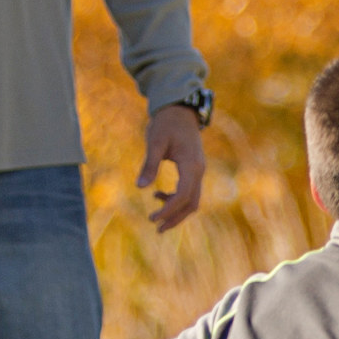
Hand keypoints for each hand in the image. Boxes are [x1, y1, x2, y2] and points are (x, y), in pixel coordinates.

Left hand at [140, 105, 206, 231]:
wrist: (179, 110)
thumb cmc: (166, 123)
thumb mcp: (155, 142)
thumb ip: (149, 164)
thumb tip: (140, 187)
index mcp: (191, 165)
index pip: (183, 195)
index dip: (169, 209)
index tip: (153, 218)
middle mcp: (199, 170)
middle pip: (192, 203)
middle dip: (175, 218)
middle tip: (156, 228)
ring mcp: (198, 171)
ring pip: (192, 200)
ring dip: (176, 212)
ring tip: (155, 218)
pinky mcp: (193, 170)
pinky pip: (189, 192)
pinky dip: (175, 199)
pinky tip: (157, 195)